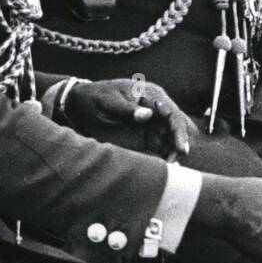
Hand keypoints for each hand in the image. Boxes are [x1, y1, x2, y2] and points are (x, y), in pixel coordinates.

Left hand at [62, 79, 197, 161]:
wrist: (81, 106)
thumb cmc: (95, 98)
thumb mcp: (107, 101)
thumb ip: (126, 109)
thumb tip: (148, 115)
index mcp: (149, 95)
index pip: (171, 112)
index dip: (178, 129)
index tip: (180, 146)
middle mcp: (155, 110)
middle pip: (174, 127)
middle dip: (178, 142)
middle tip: (178, 159)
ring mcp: (151, 124)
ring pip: (169, 139)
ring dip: (172, 151)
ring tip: (172, 166)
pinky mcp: (145, 137)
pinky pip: (160, 148)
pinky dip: (164, 157)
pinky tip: (166, 166)